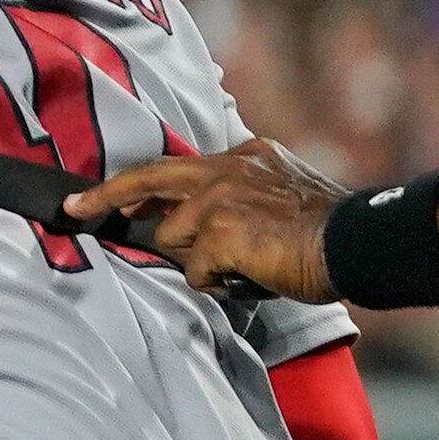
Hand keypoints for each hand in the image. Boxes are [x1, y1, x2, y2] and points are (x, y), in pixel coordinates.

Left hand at [70, 140, 343, 307]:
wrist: (363, 242)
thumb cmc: (330, 230)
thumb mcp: (280, 193)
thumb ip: (239, 195)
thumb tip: (193, 221)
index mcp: (243, 156)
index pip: (175, 165)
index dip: (138, 183)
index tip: (106, 194)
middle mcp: (225, 169)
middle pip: (148, 177)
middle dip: (106, 196)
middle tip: (76, 209)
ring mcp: (219, 198)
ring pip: (173, 238)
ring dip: (198, 261)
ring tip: (244, 265)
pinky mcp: (220, 232)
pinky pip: (196, 271)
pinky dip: (218, 283)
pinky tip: (252, 277)